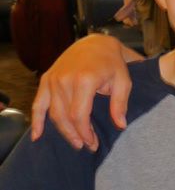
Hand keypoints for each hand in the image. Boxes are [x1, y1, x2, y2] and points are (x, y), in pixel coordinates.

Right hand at [31, 34, 138, 150]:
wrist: (96, 43)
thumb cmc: (112, 63)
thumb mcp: (123, 81)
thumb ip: (120, 104)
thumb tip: (120, 125)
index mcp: (84, 80)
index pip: (79, 115)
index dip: (85, 133)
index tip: (93, 144)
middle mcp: (65, 80)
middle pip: (65, 117)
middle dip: (75, 135)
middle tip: (86, 146)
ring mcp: (53, 79)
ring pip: (53, 113)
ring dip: (62, 131)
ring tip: (75, 142)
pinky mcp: (46, 79)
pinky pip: (38, 103)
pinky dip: (36, 120)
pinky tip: (37, 136)